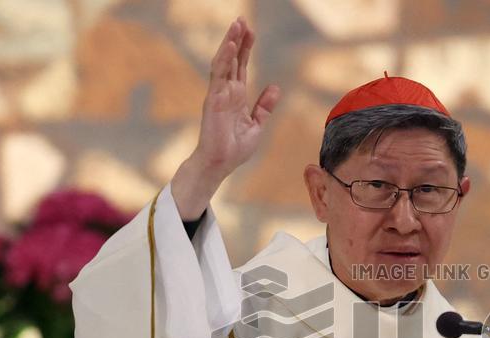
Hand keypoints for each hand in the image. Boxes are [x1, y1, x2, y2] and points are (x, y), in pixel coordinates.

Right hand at [171, 17, 279, 219]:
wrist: (220, 164)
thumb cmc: (234, 149)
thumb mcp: (256, 125)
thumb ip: (264, 107)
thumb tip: (275, 88)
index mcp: (236, 97)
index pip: (241, 67)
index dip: (246, 49)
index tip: (251, 31)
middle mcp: (226, 92)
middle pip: (233, 59)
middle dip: (238, 39)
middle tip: (243, 20)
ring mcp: (219, 94)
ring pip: (224, 62)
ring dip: (230, 43)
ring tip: (237, 25)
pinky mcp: (214, 99)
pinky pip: (219, 74)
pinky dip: (225, 58)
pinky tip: (232, 45)